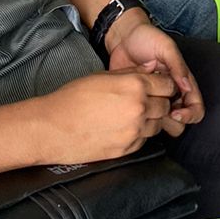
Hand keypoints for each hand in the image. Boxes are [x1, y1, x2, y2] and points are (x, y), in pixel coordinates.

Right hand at [36, 68, 181, 163]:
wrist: (52, 127)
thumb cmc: (74, 97)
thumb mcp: (104, 76)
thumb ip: (132, 73)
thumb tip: (151, 68)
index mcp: (135, 86)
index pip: (167, 85)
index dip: (164, 84)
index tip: (158, 86)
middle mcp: (139, 108)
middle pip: (166, 106)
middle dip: (160, 102)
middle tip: (147, 100)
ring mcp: (133, 131)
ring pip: (157, 125)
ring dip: (151, 119)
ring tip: (134, 114)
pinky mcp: (126, 150)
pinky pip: (144, 140)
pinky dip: (140, 134)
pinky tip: (125, 127)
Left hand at [107, 17, 204, 131]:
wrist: (123, 38)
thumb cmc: (147, 38)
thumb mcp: (166, 47)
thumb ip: (178, 66)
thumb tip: (187, 87)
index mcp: (183, 80)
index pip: (196, 107)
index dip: (190, 114)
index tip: (175, 113)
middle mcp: (171, 93)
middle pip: (181, 121)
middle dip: (173, 122)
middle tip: (161, 114)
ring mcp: (156, 98)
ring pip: (164, 124)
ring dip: (158, 122)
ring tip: (148, 112)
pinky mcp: (140, 101)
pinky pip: (145, 118)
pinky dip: (143, 119)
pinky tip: (137, 110)